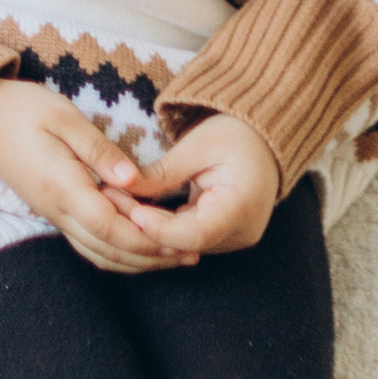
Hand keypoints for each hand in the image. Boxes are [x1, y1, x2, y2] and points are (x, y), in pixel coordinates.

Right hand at [0, 78, 199, 274]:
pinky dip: (115, 251)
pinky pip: (87, 242)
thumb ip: (98, 149)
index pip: (110, 226)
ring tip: (172, 257)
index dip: (145, 238)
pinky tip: (136, 247)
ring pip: (98, 252)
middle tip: (190, 255)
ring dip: (136, 261)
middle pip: (108, 248)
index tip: (181, 239)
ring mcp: (53, 214)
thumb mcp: (62, 117)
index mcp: (62, 187)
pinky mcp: (53, 210)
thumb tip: (133, 179)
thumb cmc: (22, 110)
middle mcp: (57, 210)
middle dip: (151, 258)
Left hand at [100, 111, 279, 259]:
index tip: (131, 211)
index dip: (159, 228)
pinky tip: (136, 208)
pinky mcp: (223, 237)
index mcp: (242, 208)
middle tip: (111, 202)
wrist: (266, 138)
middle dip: (146, 227)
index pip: (195, 234)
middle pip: (185, 243)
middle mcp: (241, 233)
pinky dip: (163, 226)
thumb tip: (123, 187)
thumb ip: (164, 172)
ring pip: (182, 245)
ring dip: (151, 228)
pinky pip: (188, 238)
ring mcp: (234, 239)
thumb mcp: (199, 145)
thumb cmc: (236, 133)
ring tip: (117, 203)